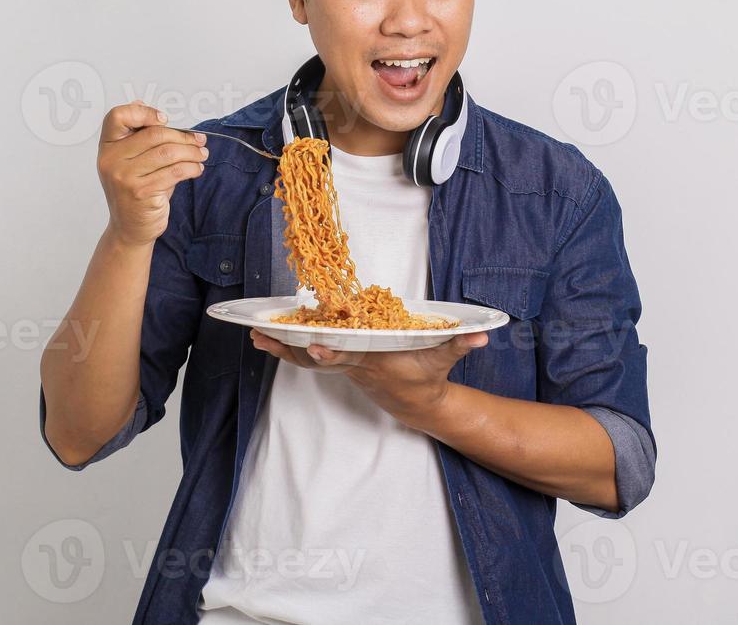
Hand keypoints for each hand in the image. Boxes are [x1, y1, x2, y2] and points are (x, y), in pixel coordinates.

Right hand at [96, 101, 208, 246]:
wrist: (130, 229)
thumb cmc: (136, 191)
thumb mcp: (130, 161)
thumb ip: (136, 135)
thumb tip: (141, 104)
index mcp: (107, 147)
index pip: (118, 116)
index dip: (144, 113)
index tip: (165, 120)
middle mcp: (111, 160)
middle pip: (154, 134)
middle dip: (183, 136)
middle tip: (199, 141)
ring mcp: (124, 177)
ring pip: (167, 153)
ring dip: (191, 152)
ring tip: (202, 154)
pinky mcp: (141, 192)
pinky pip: (175, 172)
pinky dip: (191, 168)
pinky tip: (197, 169)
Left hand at [250, 329, 488, 426]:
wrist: (417, 403)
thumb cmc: (428, 376)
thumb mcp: (445, 359)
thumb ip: (461, 344)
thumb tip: (482, 335)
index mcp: (376, 361)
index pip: (352, 357)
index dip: (333, 353)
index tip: (317, 346)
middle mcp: (355, 364)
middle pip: (319, 357)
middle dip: (292, 348)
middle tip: (264, 337)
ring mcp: (344, 366)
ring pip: (307, 358)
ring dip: (281, 348)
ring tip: (255, 336)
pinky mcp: (339, 364)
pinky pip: (309, 356)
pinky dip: (288, 348)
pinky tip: (268, 337)